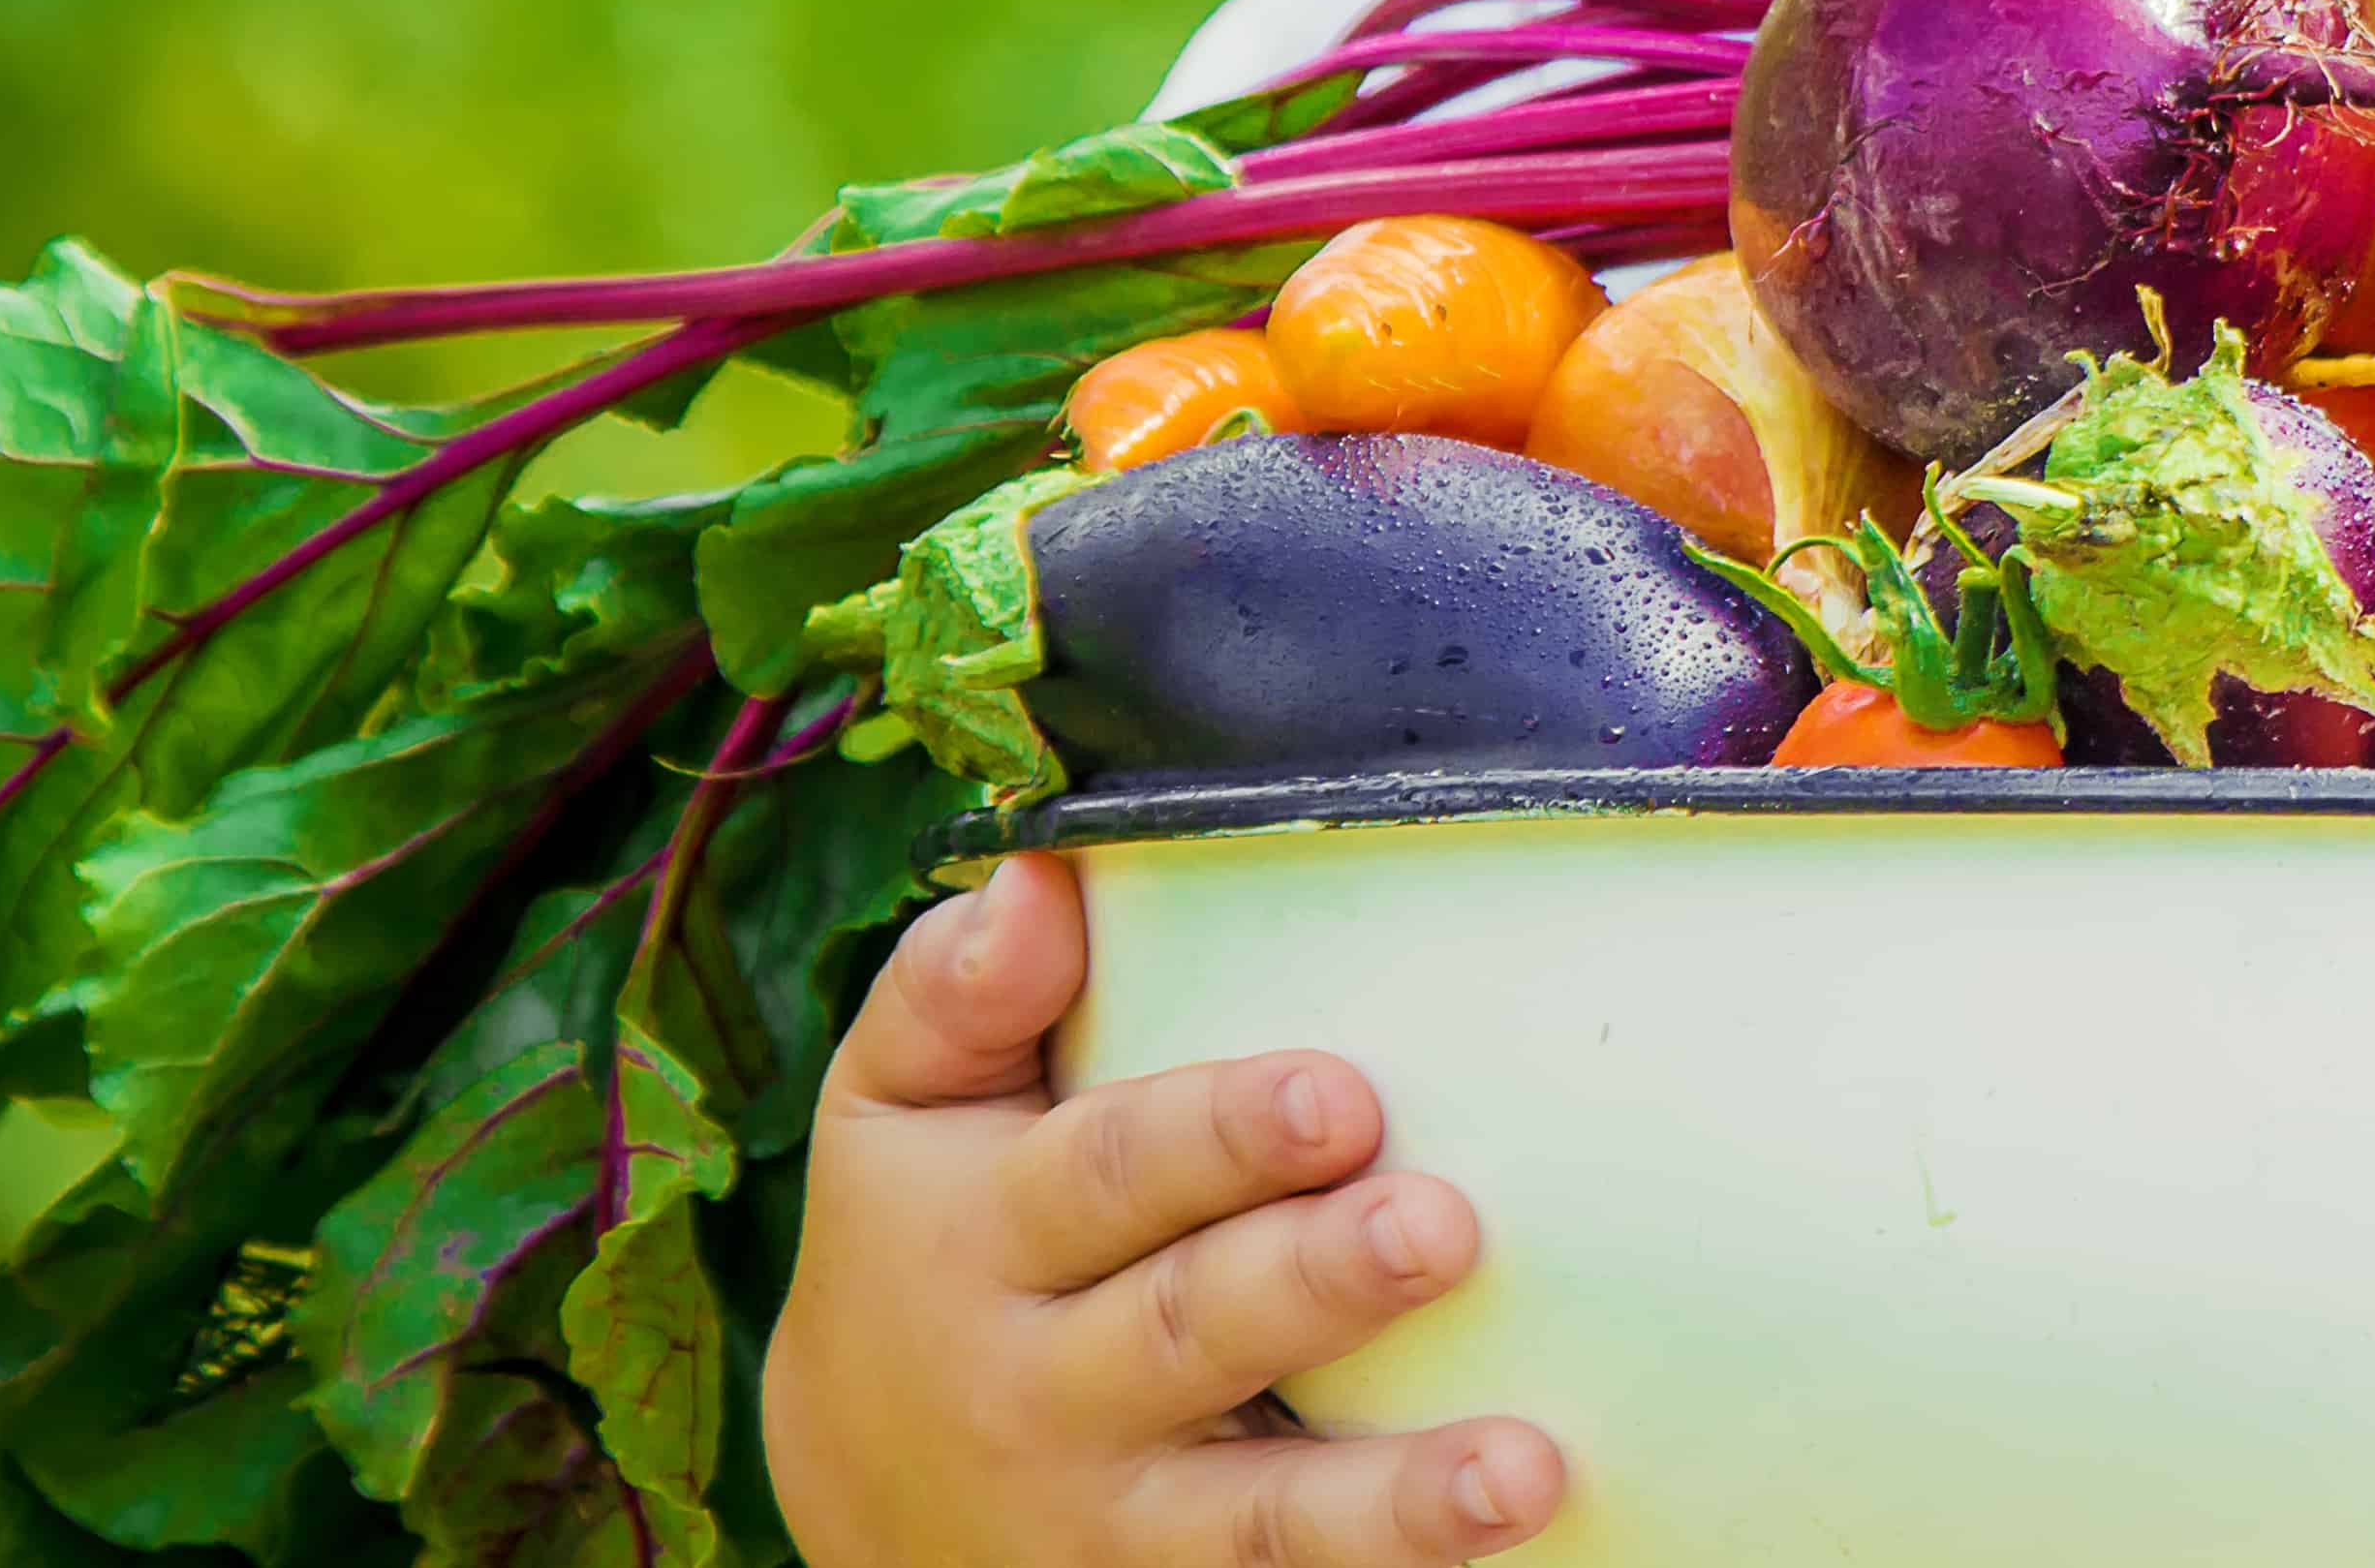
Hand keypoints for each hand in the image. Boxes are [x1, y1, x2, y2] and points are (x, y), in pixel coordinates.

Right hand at [764, 853, 1563, 1567]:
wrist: (854, 1486)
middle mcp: (1043, 1387)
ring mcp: (1117, 1519)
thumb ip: (957, 988)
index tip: (1342, 1091)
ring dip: (1392, 1498)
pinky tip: (1502, 1542)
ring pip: (1254, 1515)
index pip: (1107, 1172)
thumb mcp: (894, 1107)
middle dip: (1318, 1282)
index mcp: (982, 1234)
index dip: (1222, 1135)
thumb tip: (1044, 874)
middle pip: (1193, 1331)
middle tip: (1443, 1228)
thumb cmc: (919, 1235)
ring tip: (1520, 1465)